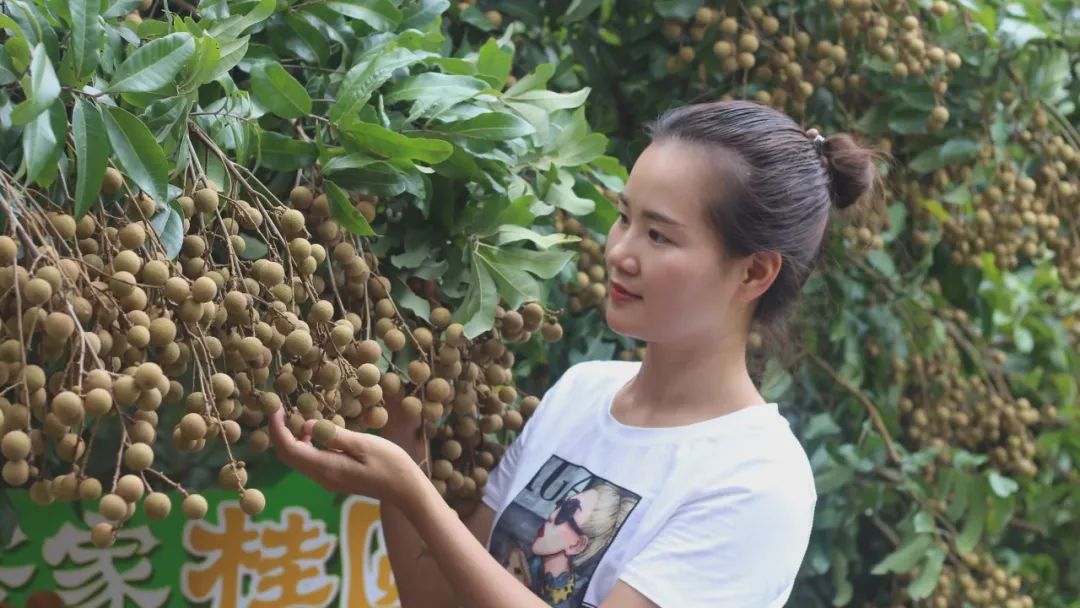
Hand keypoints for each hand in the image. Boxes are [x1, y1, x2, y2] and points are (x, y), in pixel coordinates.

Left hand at [267, 408, 426, 507]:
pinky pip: (310, 459)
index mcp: (326, 467)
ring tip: (298, 413)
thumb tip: (306, 424)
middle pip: (287, 455)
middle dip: (279, 432)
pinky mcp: (334, 477)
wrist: (405, 490)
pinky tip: (315, 429)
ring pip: (297, 458)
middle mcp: (321, 476)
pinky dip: (305, 443)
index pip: (289, 448)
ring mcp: (327, 479)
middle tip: (281, 407)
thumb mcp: (364, 444)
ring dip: (292, 436)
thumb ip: (333, 435)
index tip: (275, 407)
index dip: (277, 428)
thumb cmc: (390, 464)